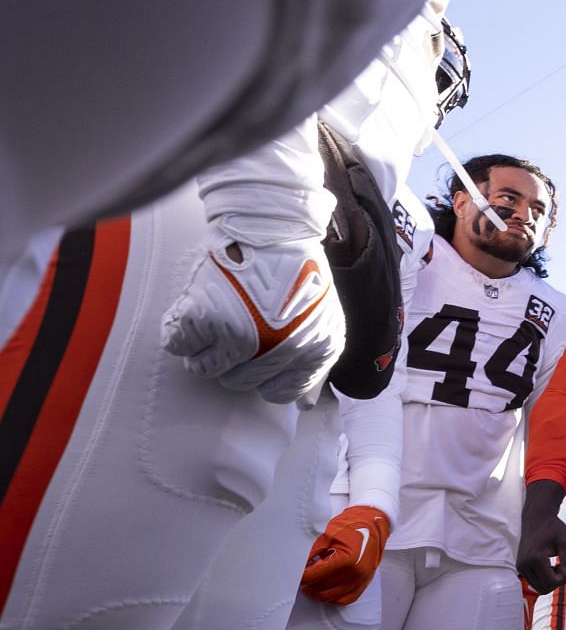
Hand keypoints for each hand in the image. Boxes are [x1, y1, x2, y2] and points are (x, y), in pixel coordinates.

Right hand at [161, 237, 344, 402]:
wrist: (270, 223)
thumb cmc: (295, 269)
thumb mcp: (321, 317)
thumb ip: (310, 363)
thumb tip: (304, 405)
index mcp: (315, 350)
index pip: (277, 393)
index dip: (262, 373)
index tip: (256, 351)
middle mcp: (281, 349)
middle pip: (237, 382)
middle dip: (231, 357)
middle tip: (234, 323)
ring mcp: (242, 335)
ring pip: (204, 368)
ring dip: (204, 347)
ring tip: (216, 313)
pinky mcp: (207, 317)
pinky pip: (179, 345)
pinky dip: (181, 329)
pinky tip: (199, 304)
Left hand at [301, 504, 390, 604]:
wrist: (372, 523)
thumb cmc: (350, 526)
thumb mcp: (327, 535)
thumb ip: (312, 553)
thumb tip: (299, 568)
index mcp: (346, 559)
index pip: (314, 576)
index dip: (301, 576)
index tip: (294, 574)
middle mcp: (356, 572)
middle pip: (321, 587)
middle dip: (309, 583)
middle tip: (301, 577)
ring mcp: (362, 579)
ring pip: (331, 596)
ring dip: (318, 592)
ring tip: (310, 584)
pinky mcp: (365, 582)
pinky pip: (346, 599)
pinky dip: (333, 598)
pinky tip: (324, 591)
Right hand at [517, 481, 565, 593]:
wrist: (537, 517)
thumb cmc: (552, 527)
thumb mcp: (564, 542)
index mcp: (535, 558)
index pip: (550, 582)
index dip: (563, 580)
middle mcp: (524, 565)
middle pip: (542, 588)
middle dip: (556, 582)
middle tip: (563, 567)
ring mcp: (521, 566)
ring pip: (537, 587)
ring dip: (550, 581)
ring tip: (557, 566)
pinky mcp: (520, 566)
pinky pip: (533, 580)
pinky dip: (543, 578)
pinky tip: (550, 566)